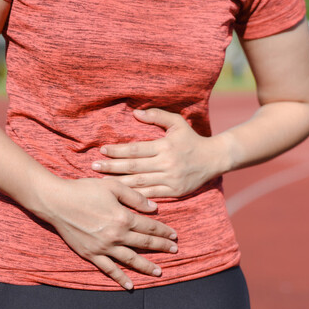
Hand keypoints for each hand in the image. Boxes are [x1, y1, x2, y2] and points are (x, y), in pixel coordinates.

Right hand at [39, 177, 177, 289]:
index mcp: (123, 217)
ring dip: (147, 266)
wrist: (56, 202)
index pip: (150, 227)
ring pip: (131, 260)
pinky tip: (130, 285)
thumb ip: (135, 197)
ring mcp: (103, 247)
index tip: (174, 236)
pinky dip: (120, 278)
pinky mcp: (91, 254)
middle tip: (175, 251)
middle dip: (161, 248)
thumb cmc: (84, 190)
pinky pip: (109, 269)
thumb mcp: (113, 186)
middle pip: (144, 244)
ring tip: (159, 272)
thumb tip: (154, 208)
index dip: (164, 231)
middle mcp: (116, 235)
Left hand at [92, 109, 230, 197]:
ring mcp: (171, 179)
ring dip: (119, 182)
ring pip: (140, 182)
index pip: (136, 149)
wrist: (214, 159)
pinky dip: (135, 196)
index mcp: (165, 146)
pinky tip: (122, 196)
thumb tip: (135, 113)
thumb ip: (157, 116)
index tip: (102, 150)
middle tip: (93, 167)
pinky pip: (151, 195)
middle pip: (134, 167)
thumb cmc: (192, 139)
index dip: (117, 150)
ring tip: (102, 181)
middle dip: (112, 167)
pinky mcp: (175, 191)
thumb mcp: (177, 123)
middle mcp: (167, 163)